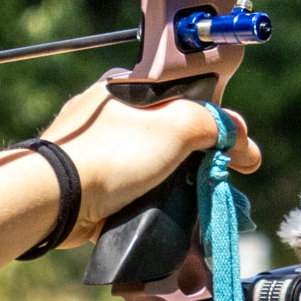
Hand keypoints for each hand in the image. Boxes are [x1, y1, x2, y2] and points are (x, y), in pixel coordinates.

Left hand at [39, 81, 258, 243]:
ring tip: (192, 205)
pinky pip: (129, 192)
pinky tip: (159, 213)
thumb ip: (217, 124)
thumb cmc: (113, 153)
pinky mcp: (87, 184)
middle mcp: (107, 115)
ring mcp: (94, 150)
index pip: (183, 100)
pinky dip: (147, 203)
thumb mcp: (178, 124)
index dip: (213, 126)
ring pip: (150, 166)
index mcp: (125, 87)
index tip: (235, 151)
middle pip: (169, 136)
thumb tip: (244, 143)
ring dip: (173, 186)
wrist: (57, 197)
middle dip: (196, 161)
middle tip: (216, 181)